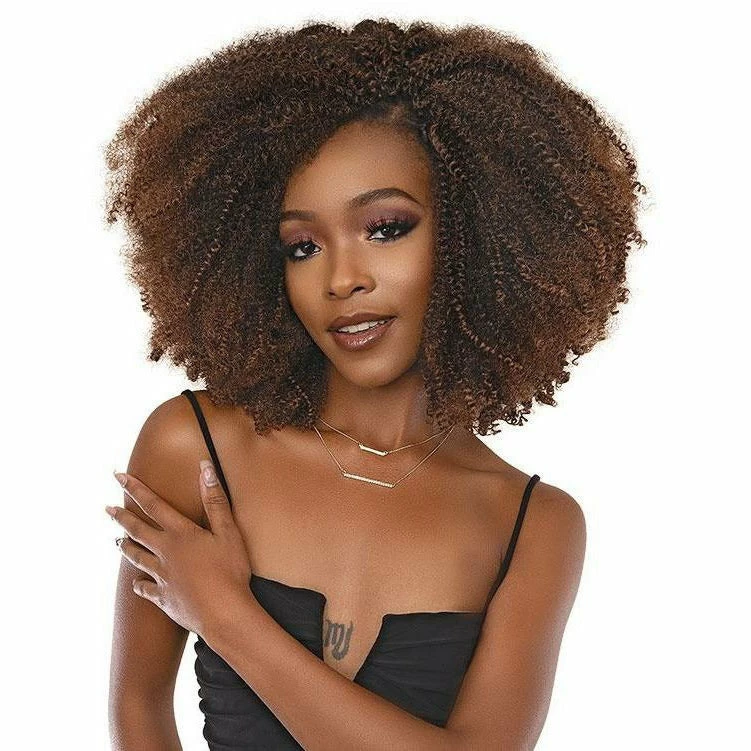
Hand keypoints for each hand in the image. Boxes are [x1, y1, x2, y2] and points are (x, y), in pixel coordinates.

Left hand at [105, 460, 252, 636]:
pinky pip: (146, 589)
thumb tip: (204, 467)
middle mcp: (165, 552)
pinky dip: (140, 585)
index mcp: (180, 534)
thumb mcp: (228, 531)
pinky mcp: (164, 598)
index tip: (118, 476)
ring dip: (126, 548)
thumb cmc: (230, 570)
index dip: (135, 489)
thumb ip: (215, 500)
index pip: (153, 505)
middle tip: (106, 509)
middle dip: (121, 517)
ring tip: (117, 541)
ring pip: (137, 558)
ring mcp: (162, 576)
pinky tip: (137, 584)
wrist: (224, 614)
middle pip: (137, 531)